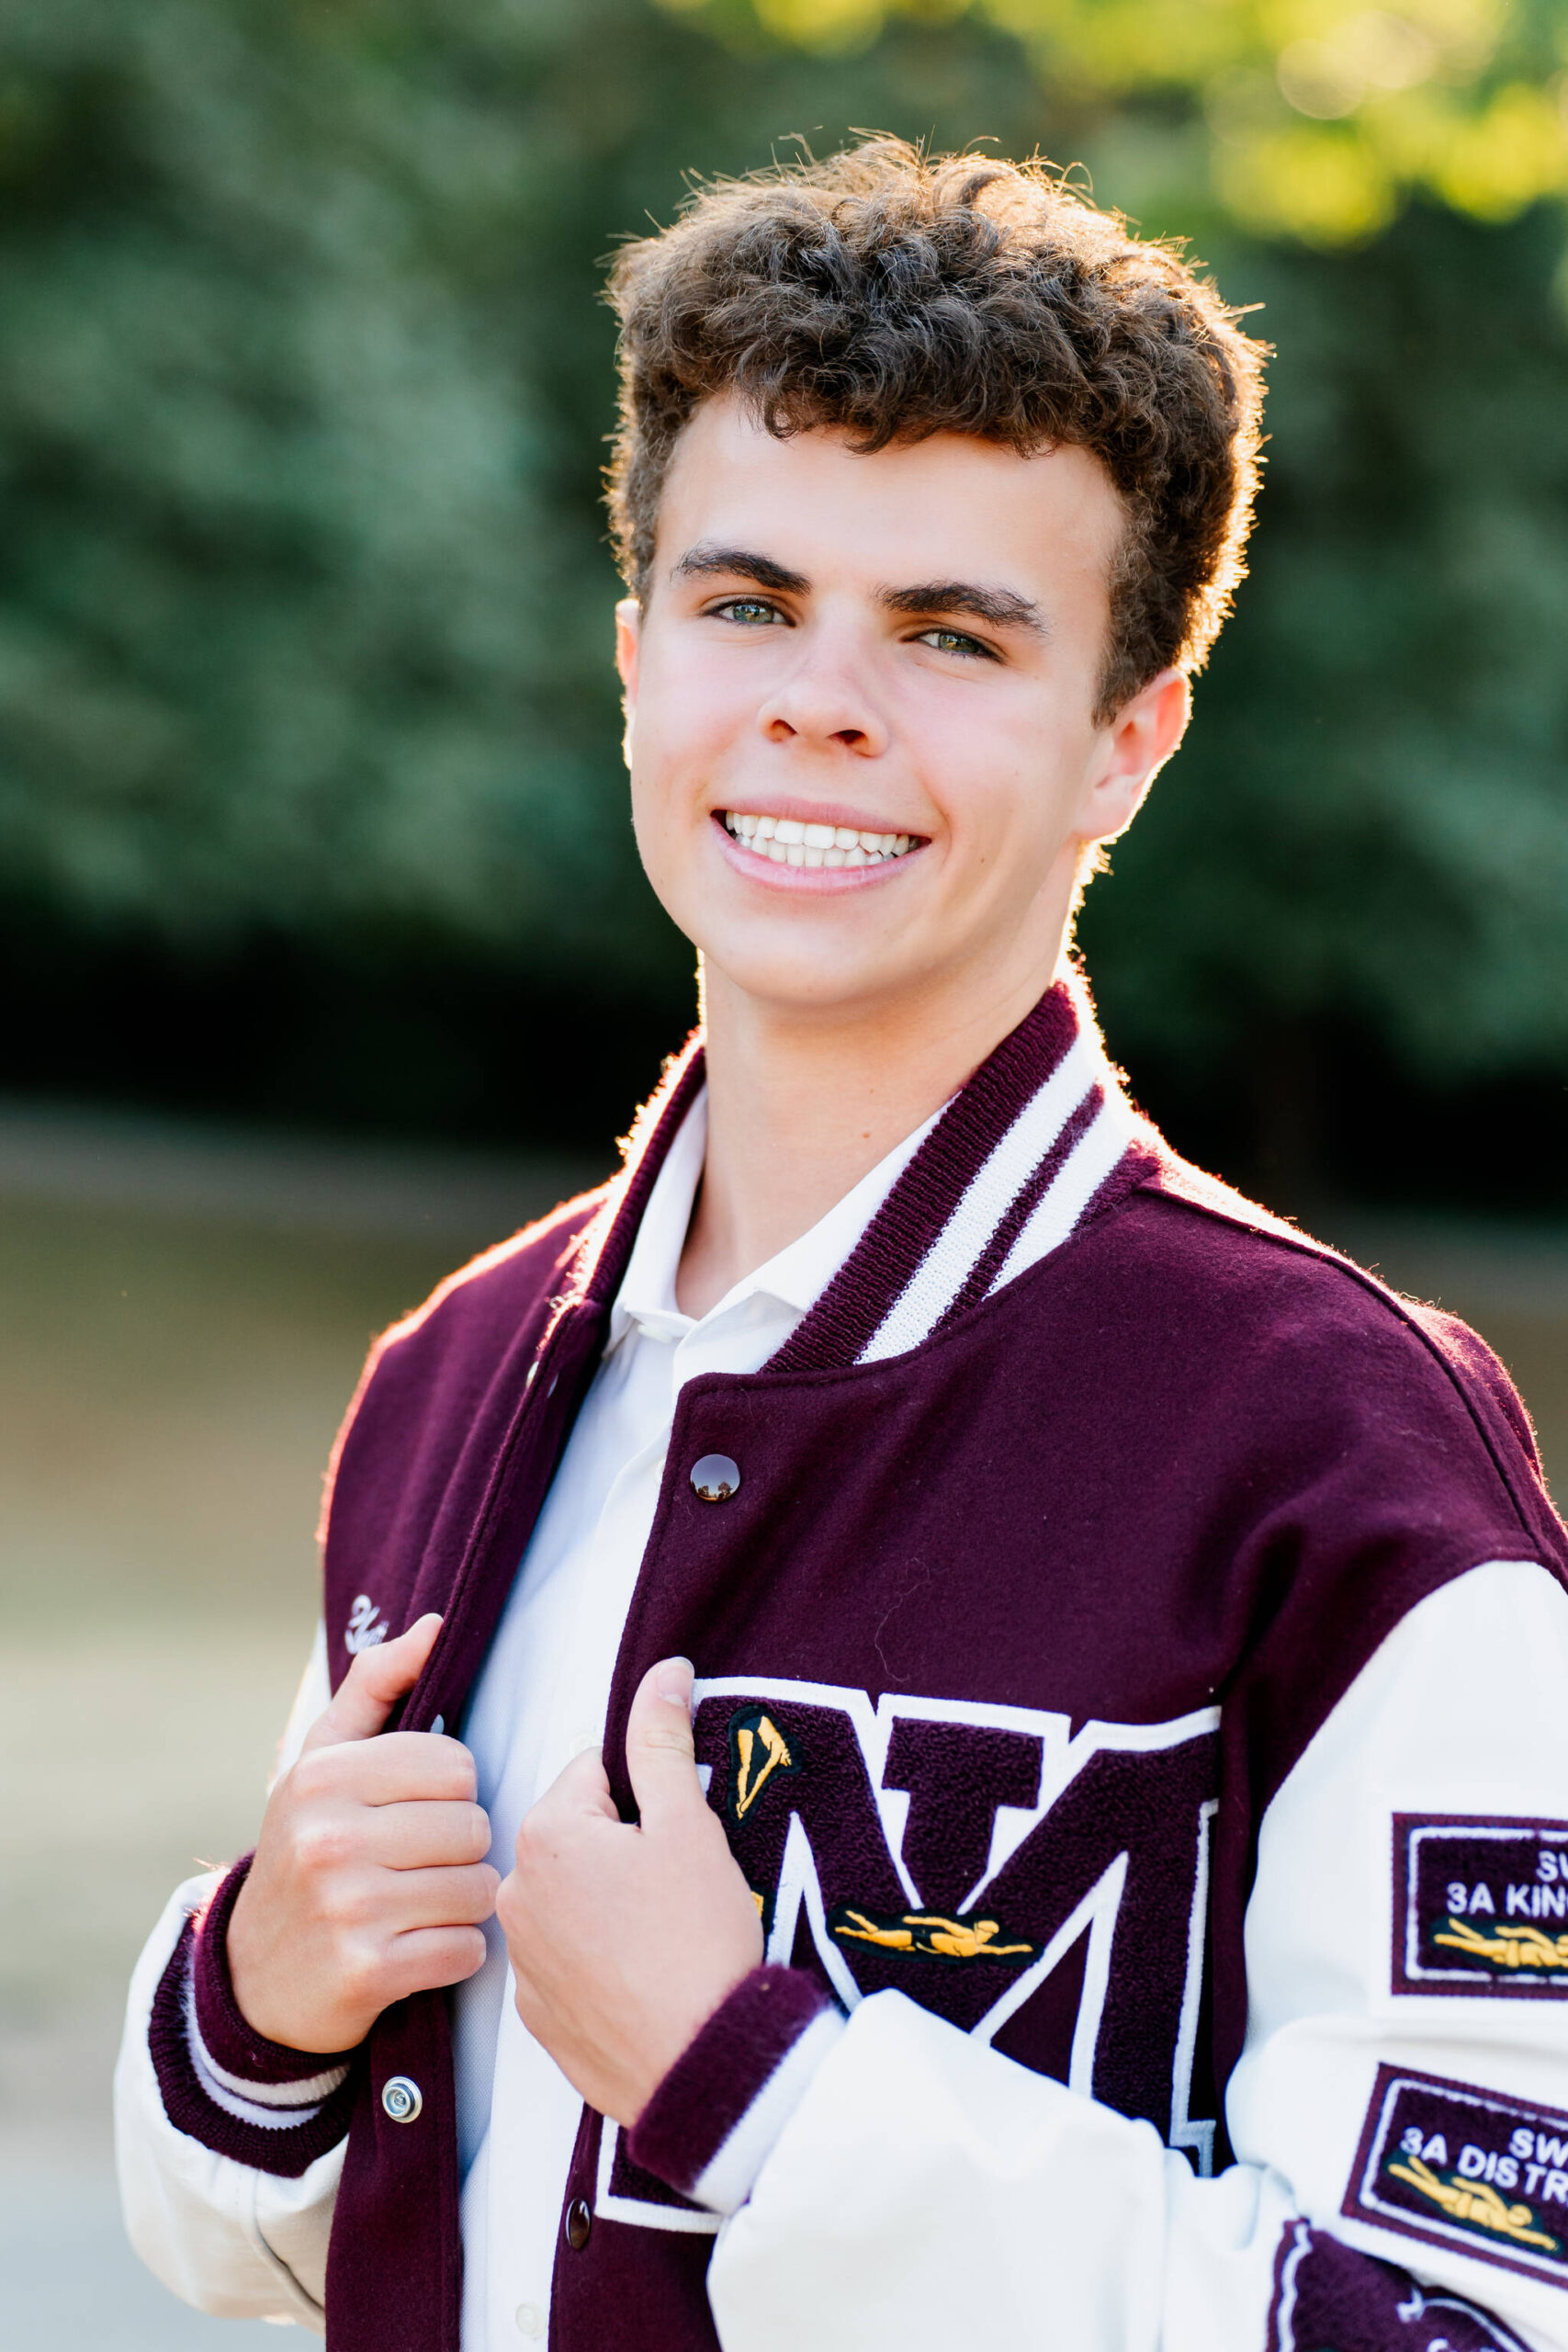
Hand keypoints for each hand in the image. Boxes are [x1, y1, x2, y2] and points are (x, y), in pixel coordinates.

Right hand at [227, 1613, 497, 2052]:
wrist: (255, 1976)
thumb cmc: (308, 1846)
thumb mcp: (324, 1759)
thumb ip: (378, 1684)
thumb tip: (436, 1626)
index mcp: (325, 1775)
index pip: (456, 1765)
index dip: (450, 1791)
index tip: (417, 1812)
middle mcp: (330, 1837)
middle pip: (473, 1827)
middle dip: (461, 1849)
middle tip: (422, 1865)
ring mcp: (347, 1909)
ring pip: (477, 1889)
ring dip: (464, 1903)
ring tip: (423, 1905)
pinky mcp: (366, 1973)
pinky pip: (466, 1950)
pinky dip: (456, 1953)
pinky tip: (420, 1948)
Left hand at [498, 1658, 763, 2125]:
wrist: (702, 2068)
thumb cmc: (698, 1939)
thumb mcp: (689, 1825)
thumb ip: (662, 1741)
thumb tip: (662, 1672)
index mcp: (545, 1836)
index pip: (595, 1777)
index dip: (647, 1801)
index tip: (674, 1841)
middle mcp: (514, 1895)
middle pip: (579, 1837)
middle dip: (625, 1849)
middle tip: (675, 1890)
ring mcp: (521, 1961)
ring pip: (572, 1898)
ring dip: (610, 1903)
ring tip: (663, 1936)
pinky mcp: (537, 2016)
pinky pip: (568, 1960)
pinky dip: (601, 1960)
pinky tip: (644, 1979)